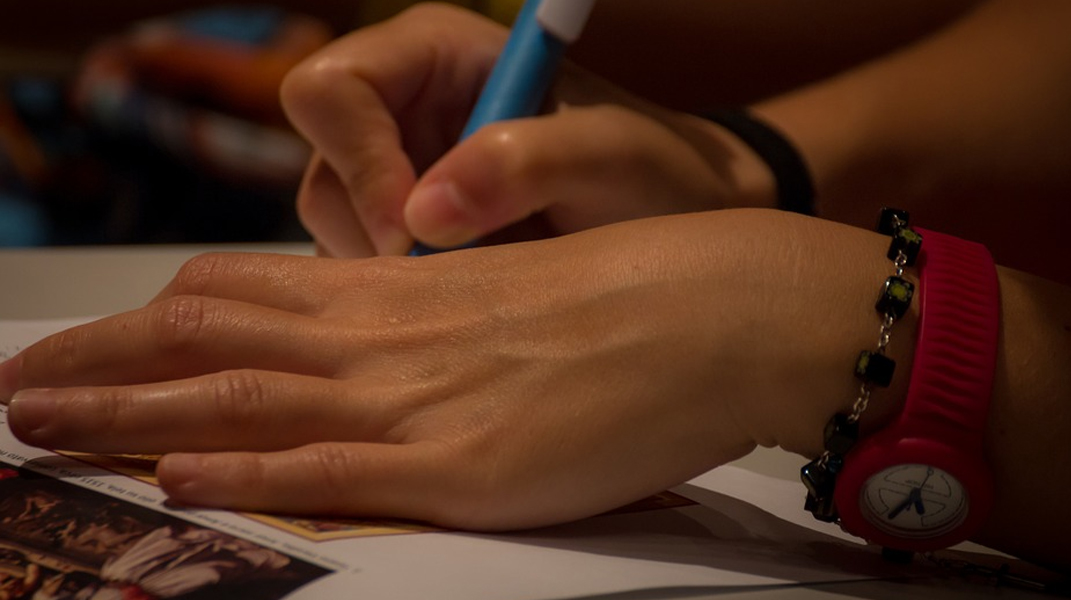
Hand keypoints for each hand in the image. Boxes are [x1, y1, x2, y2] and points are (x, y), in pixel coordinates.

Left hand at [0, 211, 898, 529]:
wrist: (707, 309)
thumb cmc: (622, 294)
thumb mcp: (495, 296)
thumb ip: (416, 323)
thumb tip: (349, 353)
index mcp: (396, 294)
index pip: (237, 297)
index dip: (144, 324)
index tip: (84, 347)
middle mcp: (386, 339)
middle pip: (208, 342)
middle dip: (100, 367)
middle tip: (18, 387)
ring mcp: (417, 401)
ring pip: (240, 400)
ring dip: (127, 414)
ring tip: (37, 427)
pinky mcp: (461, 465)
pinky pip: (331, 467)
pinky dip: (245, 473)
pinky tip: (177, 481)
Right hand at [280, 4, 765, 257]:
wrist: (675, 220)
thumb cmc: (654, 169)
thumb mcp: (611, 155)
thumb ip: (527, 164)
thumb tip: (423, 216)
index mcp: (434, 55)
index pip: (330, 90)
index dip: (360, 164)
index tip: (417, 232)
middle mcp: (401, 110)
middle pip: (323, 174)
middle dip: (379, 235)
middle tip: (458, 277)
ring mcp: (400, 176)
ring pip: (338, 235)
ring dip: (398, 277)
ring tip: (490, 280)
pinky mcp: (410, 234)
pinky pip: (369, 277)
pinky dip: (411, 300)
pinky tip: (478, 296)